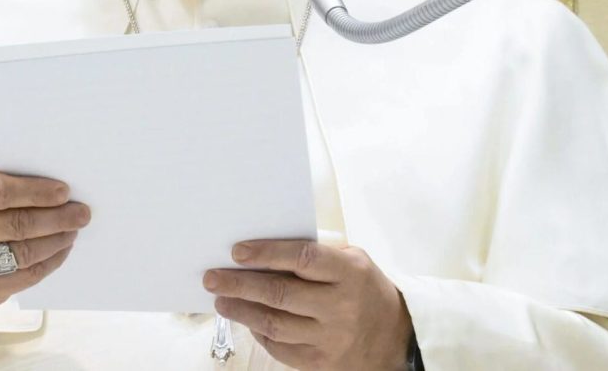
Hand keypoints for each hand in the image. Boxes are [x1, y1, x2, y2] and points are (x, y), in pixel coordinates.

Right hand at [0, 171, 90, 312]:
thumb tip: (57, 191)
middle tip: (81, 213)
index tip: (64, 192)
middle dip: (56, 218)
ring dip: (56, 241)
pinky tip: (61, 249)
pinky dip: (49, 262)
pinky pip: (24, 277)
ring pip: (23, 253)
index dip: (35, 192)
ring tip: (73, 230)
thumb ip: (6, 186)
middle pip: (16, 224)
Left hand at [204, 240, 412, 370]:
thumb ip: (317, 252)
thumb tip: (266, 247)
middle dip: (240, 284)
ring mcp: (330, 339)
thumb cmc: (364, 288)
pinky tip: (246, 319)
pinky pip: (280, 349)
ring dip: (242, 310)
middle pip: (281, 294)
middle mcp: (340, 307)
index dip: (267, 253)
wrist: (393, 338)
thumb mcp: (353, 259)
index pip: (302, 259)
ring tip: (220, 299)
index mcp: (349, 273)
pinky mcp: (320, 363)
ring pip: (275, 324)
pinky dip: (259, 333)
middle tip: (213, 277)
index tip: (237, 251)